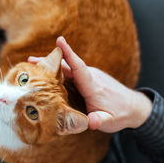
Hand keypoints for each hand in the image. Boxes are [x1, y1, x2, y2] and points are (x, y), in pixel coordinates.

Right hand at [28, 37, 151, 132]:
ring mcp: (89, 76)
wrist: (133, 107)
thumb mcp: (110, 121)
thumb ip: (99, 121)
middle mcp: (90, 77)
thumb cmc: (120, 114)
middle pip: (67, 65)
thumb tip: (91, 121)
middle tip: (29, 61)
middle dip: (49, 61)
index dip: (69, 53)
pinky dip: (57, 71)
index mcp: (93, 86)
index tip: (59, 40)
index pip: (79, 67)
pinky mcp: (87, 79)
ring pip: (67, 68)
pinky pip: (70, 72)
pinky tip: (46, 75)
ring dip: (50, 66)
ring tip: (32, 66)